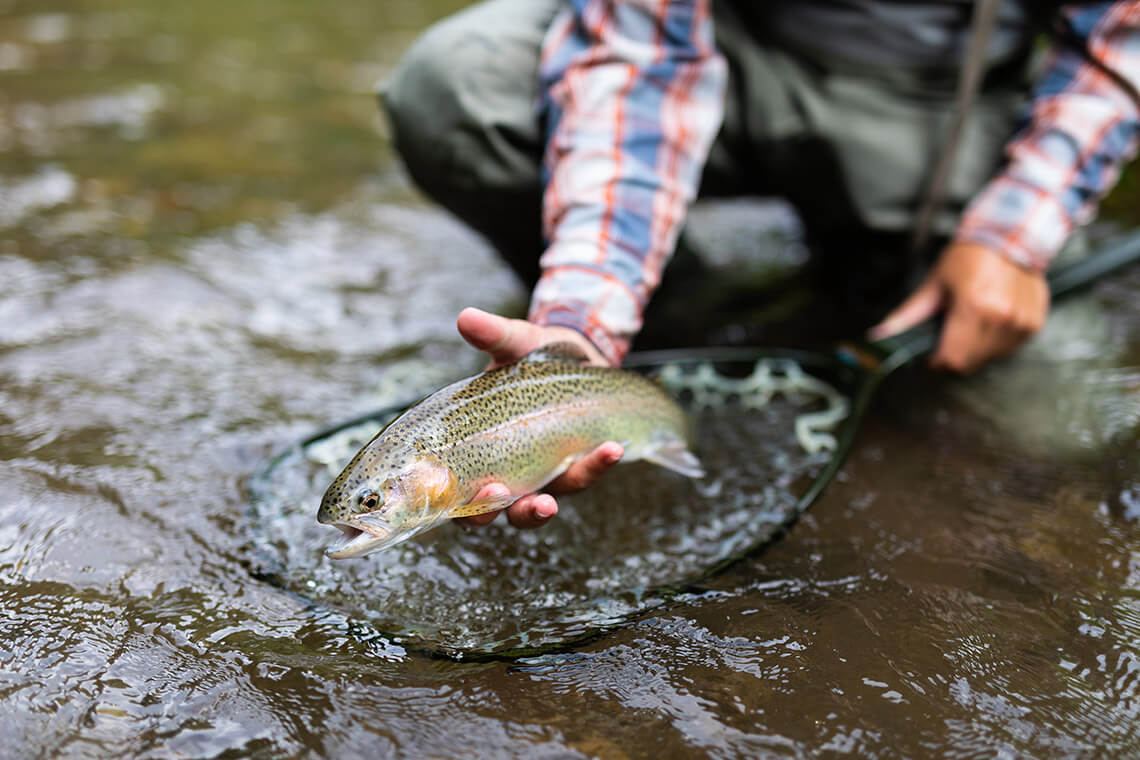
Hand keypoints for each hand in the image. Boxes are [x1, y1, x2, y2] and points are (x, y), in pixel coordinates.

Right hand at [453, 307, 622, 528]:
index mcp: (477, 451)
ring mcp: (543, 474)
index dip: (460, 503)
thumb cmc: (534, 355)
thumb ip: (494, 336)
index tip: (464, 489)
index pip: (458, 493)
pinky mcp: (576, 466)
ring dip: (549, 505)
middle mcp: (507, 472)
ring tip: (559, 496)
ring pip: (542, 504)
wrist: (578, 354)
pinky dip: (596, 464)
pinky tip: (612, 448)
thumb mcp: (516, 343)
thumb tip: (466, 317)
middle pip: (501, 511)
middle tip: (519, 500)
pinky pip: (583, 475)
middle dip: (508, 511)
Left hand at [869, 242, 1048, 373]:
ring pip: (988, 359)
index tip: (930, 356)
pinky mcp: (1033, 324)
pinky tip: (990, 321)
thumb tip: (881, 335)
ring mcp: (1020, 322)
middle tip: (949, 334)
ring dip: (974, 350)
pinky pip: (1007, 349)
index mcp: (973, 306)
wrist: (1011, 238)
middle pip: (969, 363)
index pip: (952, 359)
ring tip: (971, 322)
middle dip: (953, 356)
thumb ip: (908, 315)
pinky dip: (994, 343)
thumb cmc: (970, 257)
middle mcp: (1001, 317)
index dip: (936, 362)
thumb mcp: (934, 284)